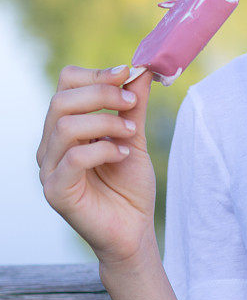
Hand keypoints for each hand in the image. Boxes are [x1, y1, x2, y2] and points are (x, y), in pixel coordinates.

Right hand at [36, 64, 156, 267]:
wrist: (133, 230)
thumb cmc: (129, 184)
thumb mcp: (134, 135)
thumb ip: (134, 104)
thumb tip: (142, 69)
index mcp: (65, 127)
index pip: (66, 84)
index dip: (96, 74)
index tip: (127, 74)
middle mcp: (50, 145)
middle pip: (62, 99)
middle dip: (102, 94)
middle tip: (131, 103)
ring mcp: (49, 169)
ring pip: (65, 126)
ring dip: (105, 122)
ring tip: (130, 134)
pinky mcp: (56, 192)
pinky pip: (73, 159)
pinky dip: (103, 150)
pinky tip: (123, 155)